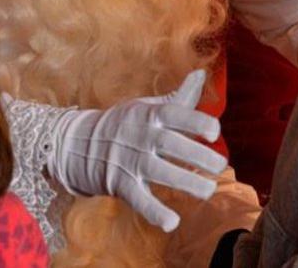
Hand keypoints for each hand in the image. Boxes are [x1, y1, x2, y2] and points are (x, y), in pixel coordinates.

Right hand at [47, 69, 227, 231]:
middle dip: (198, 155)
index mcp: (149, 114)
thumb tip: (201, 74)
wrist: (76, 144)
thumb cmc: (122, 124)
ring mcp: (130, 160)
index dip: (196, 122)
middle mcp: (141, 135)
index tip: (215, 132)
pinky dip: (154, 211)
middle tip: (221, 166)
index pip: (175, 114)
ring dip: (185, 182)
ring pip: (159, 171)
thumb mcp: (145, 106)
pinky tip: (173, 222)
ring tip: (208, 191)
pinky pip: (139, 198)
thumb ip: (178, 97)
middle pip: (172, 144)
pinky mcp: (120, 183)